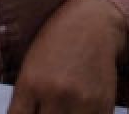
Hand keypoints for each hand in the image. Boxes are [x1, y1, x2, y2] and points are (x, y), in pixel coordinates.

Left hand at [9, 0, 128, 113]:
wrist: (93, 24)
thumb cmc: (57, 41)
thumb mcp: (30, 65)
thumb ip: (25, 97)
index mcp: (30, 83)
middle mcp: (55, 94)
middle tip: (45, 108)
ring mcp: (81, 102)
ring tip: (62, 107)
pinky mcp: (103, 105)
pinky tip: (78, 109)